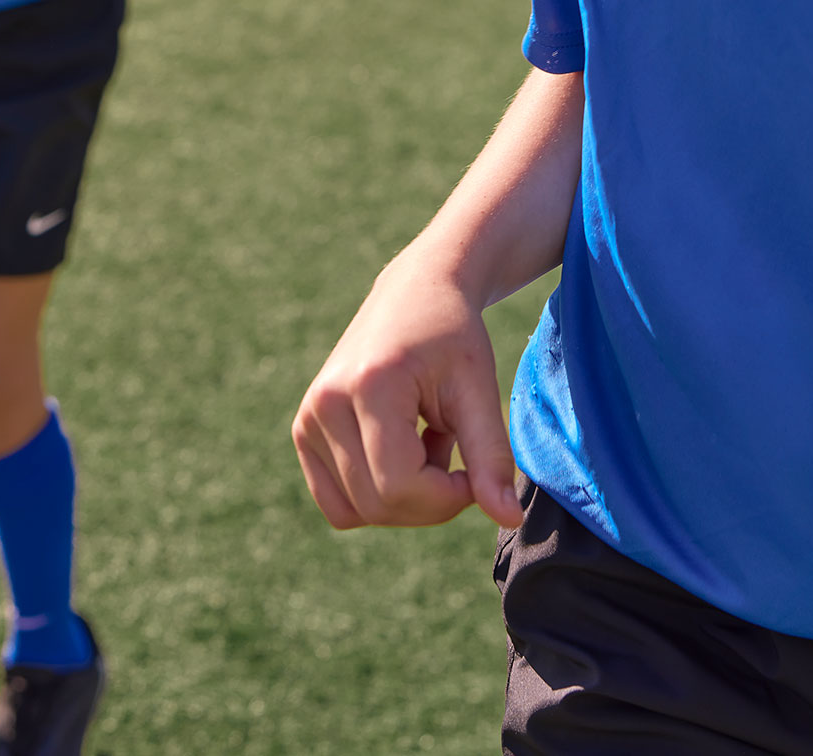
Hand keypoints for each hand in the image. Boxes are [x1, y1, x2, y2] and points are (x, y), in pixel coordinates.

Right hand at [293, 252, 525, 530]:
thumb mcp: (479, 390)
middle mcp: (325, 403)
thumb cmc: (453, 336)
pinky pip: (338, 502)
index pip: (399, 486)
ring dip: (405, 497)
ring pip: (355, 510)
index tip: (476, 473)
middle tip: (460, 462)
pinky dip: (376, 494)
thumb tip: (509, 520)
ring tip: (428, 445)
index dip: (447, 497)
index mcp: (369, 386)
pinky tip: (403, 451)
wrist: (416, 291)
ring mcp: (307, 418)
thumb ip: (491, 456)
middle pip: (377, 504)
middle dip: (429, 502)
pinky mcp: (304, 430)